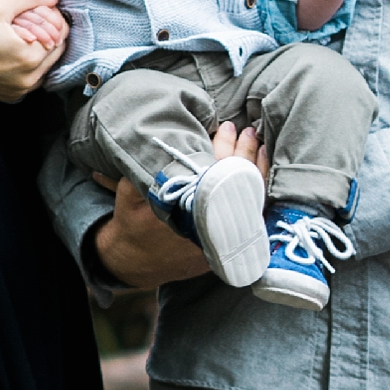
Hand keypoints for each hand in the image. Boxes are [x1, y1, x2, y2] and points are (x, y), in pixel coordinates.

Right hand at [0, 0, 64, 107]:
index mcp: (31, 58)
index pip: (61, 33)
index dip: (53, 16)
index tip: (35, 8)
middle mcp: (30, 80)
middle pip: (57, 50)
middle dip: (48, 32)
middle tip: (26, 19)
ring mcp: (20, 91)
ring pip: (45, 64)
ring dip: (40, 48)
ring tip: (18, 34)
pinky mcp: (9, 96)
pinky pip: (31, 77)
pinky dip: (28, 63)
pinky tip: (10, 50)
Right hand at [89, 126, 264, 288]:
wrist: (138, 261)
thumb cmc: (134, 223)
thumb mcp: (129, 195)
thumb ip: (143, 170)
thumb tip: (159, 141)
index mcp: (182, 210)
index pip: (211, 172)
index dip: (221, 147)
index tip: (225, 128)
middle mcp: (205, 225)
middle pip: (234, 183)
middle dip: (242, 153)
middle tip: (245, 132)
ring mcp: (221, 237)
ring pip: (249, 200)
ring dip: (255, 169)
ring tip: (257, 144)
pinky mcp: (228, 243)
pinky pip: (253, 215)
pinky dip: (259, 191)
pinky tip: (261, 171)